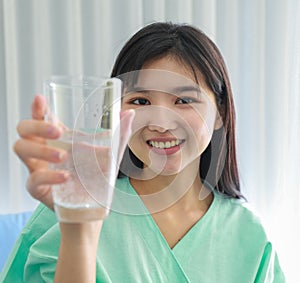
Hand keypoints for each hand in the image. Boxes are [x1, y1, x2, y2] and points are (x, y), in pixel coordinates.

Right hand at [14, 95, 134, 210]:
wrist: (91, 205)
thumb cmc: (96, 176)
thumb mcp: (109, 154)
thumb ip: (119, 134)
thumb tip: (129, 113)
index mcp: (58, 139)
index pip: (40, 118)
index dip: (37, 107)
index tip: (41, 98)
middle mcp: (44, 150)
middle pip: (24, 129)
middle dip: (36, 125)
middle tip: (57, 131)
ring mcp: (38, 168)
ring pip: (21, 149)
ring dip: (40, 149)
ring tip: (62, 156)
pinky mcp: (38, 188)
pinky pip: (33, 179)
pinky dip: (49, 177)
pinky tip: (65, 177)